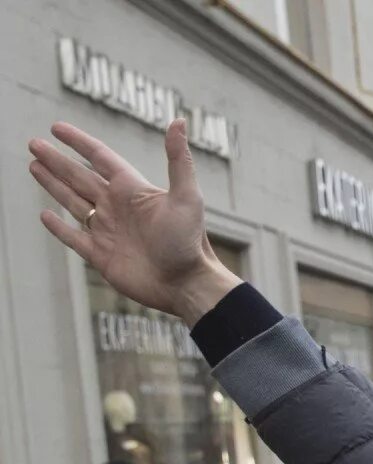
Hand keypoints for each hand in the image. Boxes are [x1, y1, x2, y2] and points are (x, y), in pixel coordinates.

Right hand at [28, 120, 240, 325]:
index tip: (57, 127)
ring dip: (53, 184)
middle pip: (79, 176)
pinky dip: (59, 227)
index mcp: (133, 190)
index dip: (78, 142)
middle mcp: (118, 207)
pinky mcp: (102, 256)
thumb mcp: (187, 197)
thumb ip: (178, 160)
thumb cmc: (190, 242)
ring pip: (73, 201)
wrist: (187, 285)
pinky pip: (74, 237)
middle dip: (56, 160)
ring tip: (33, 166)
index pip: (100, 157)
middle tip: (34, 144)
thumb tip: (179, 121)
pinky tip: (45, 214)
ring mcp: (109, 231)